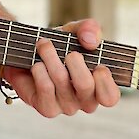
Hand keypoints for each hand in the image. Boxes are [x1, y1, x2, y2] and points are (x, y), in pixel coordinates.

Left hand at [3, 18, 120, 116]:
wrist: (28, 54)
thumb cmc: (59, 47)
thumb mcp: (75, 32)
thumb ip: (89, 30)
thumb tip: (90, 40)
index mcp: (99, 87)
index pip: (110, 97)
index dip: (105, 82)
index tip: (98, 65)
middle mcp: (85, 101)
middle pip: (85, 86)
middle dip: (74, 61)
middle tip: (67, 50)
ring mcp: (66, 106)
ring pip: (62, 82)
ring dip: (50, 58)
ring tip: (44, 45)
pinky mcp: (47, 108)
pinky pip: (45, 89)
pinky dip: (40, 71)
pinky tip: (36, 64)